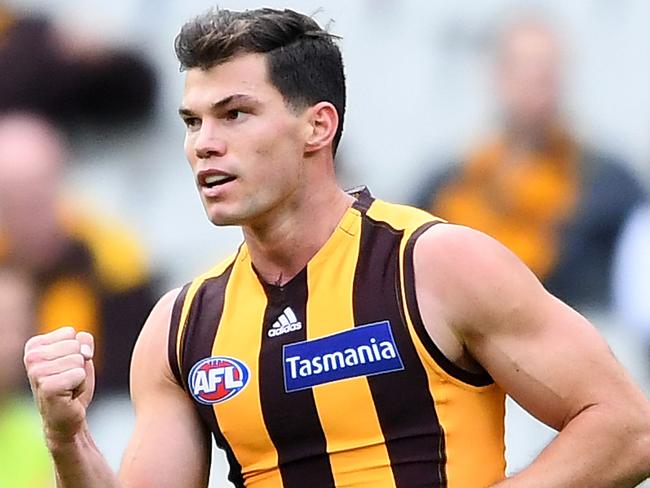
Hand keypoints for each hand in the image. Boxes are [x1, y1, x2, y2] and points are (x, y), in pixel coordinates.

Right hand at [23, 326, 95, 443]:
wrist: (67, 416)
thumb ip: (84, 341)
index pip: (70, 333)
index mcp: (34, 346)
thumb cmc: (72, 383)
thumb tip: (84, 351)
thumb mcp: (80, 355)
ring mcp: (37, 372)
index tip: (66, 366)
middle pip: (75, 345)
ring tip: (68, 387)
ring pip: (79, 359)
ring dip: (79, 375)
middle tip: (68, 379)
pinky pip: (79, 374)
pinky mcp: (47, 387)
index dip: (77, 350)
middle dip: (79, 363)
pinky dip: (80, 386)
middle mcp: (31, 357)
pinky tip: (69, 395)